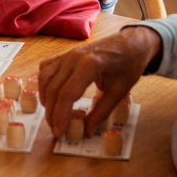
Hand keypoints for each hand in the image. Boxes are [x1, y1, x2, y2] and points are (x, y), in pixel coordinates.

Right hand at [37, 24, 160, 138]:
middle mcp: (74, 58)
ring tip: (52, 116)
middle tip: (55, 129)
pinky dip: (44, 84)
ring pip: (45, 78)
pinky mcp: (66, 54)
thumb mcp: (119, 92)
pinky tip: (49, 96)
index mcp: (89, 65)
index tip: (59, 132)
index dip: (60, 116)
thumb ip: (101, 112)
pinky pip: (47, 68)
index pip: (66, 94)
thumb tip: (87, 130)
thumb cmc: (128, 65)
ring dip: (45, 99)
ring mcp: (68, 54)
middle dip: (51, 113)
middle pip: (53, 89)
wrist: (132, 44)